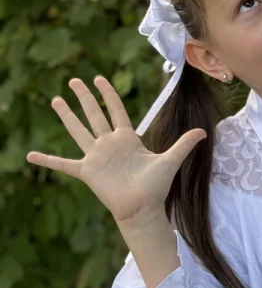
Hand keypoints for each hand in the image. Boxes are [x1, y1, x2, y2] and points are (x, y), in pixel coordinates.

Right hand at [26, 77, 206, 222]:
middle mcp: (109, 144)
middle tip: (74, 79)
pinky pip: (63, 164)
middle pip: (94, 115)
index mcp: (127, 138)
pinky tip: (30, 156)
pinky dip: (47, 160)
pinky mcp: (87, 172)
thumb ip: (184, 144)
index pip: (116, 110)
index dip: (108, 94)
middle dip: (84, 97)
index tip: (99, 79)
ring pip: (78, 130)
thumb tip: (204, 132)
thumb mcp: (171, 160)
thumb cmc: (156, 186)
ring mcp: (96, 156)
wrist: (143, 208)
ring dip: (67, 116)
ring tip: (55, 100)